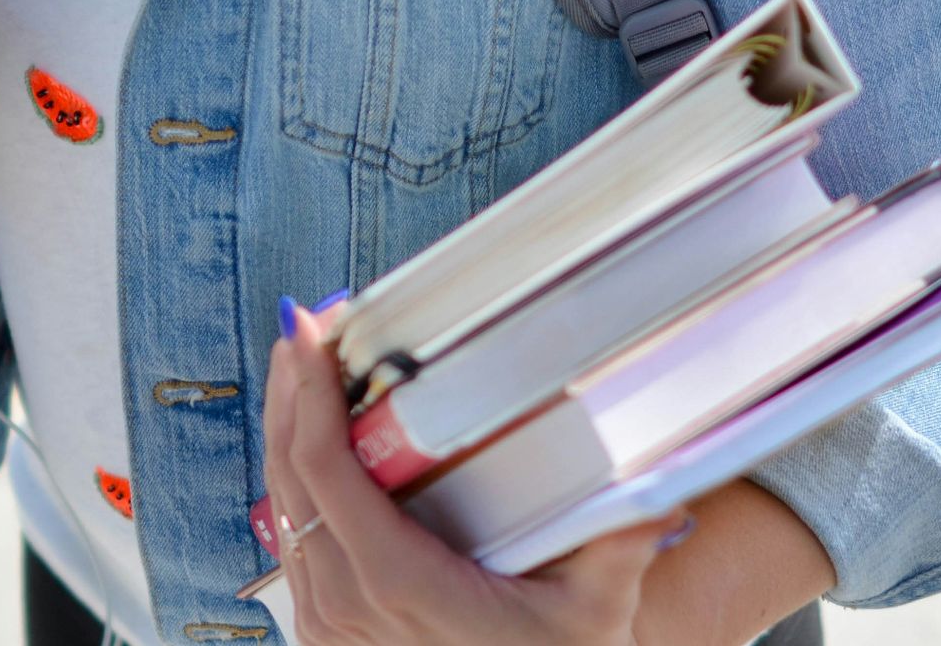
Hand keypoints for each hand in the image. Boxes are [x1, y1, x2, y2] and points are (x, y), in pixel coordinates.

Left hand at [263, 300, 685, 645]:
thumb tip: (657, 475)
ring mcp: (328, 625)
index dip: (309, 392)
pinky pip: (294, 542)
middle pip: (290, 475)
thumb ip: (620, 542)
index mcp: (399, 585)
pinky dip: (296, 480)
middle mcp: (346, 607)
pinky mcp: (325, 632)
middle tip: (304, 324)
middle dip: (290, 390)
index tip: (308, 328)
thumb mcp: (596, 611)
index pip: (327, 470)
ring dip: (286, 430)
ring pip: (282, 506)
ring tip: (302, 366)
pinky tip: (311, 442)